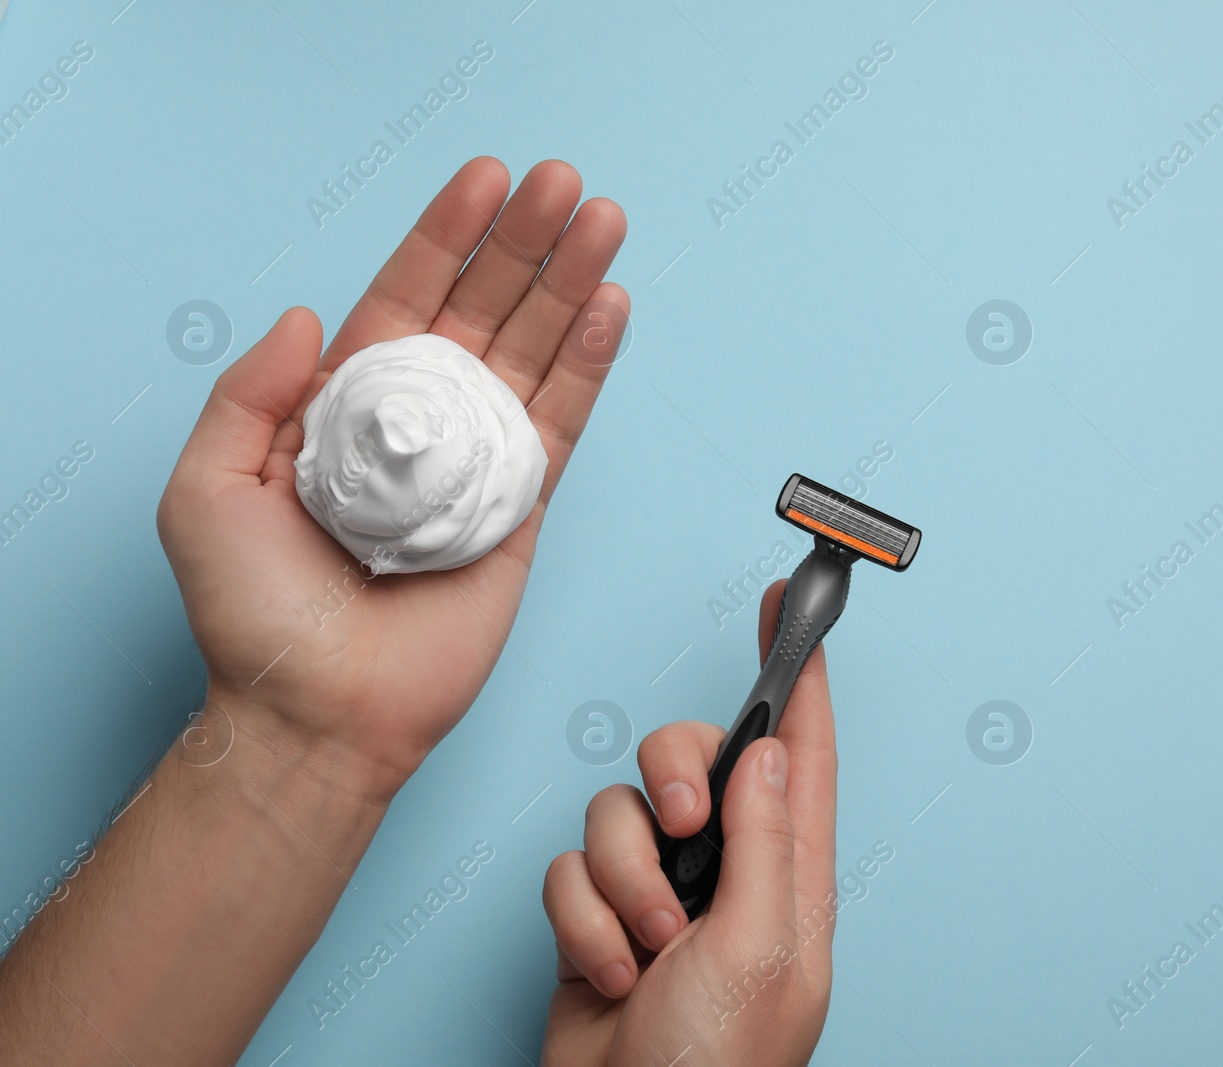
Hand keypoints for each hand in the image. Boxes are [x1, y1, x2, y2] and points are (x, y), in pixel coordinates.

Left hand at [157, 157, 627, 795]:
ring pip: (536, 353)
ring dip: (572, 285)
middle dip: (526, 242)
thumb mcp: (205, 488)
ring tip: (603, 221)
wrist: (319, 710)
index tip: (487, 177)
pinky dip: (591, 366)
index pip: (408, 296)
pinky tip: (612, 308)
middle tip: (564, 183)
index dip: (447, 235)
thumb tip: (303, 316)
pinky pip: (564, 424)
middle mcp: (421, 421)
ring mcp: (478, 461)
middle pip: (486, 309)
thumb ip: (248, 393)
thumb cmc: (254, 615)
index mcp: (348, 404)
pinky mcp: (523, 508)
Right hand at [541, 581, 837, 1066]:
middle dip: (669, 783)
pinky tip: (611, 974)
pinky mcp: (600, 915)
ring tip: (648, 949)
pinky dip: (581, 922)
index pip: (799, 750)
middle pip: (689, 759)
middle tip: (682, 828)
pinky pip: (569, 867)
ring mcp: (661, 891)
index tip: (787, 606)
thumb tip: (768, 749)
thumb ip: (766, 838)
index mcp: (789, 872)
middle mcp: (727, 868)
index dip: (796, 672)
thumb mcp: (758, 945)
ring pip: (616, 811)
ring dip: (621, 883)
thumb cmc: (714, 1066)